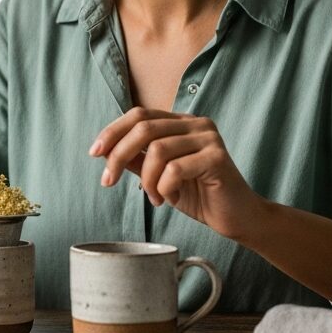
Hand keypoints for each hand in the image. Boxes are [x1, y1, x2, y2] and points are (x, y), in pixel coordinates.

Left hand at [90, 107, 266, 240]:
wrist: (237, 218)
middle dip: (118, 156)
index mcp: (181, 122)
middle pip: (144, 128)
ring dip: (147, 180)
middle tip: (108, 181)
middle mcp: (196, 123)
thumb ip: (138, 160)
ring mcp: (209, 138)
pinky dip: (165, 189)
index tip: (94, 153)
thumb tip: (105, 150)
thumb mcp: (159, 176)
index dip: (113, 131)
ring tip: (155, 198)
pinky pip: (175, 170)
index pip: (139, 115)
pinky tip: (174, 199)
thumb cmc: (199, 196)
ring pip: (157, 151)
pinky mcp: (217, 157)